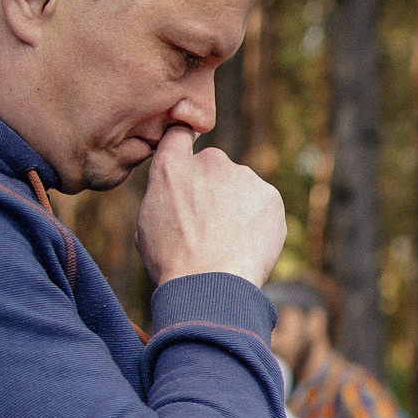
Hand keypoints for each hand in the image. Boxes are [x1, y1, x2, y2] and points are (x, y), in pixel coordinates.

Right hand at [135, 126, 284, 287]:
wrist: (211, 284)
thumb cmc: (172, 260)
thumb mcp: (148, 222)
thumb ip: (164, 194)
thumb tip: (176, 191)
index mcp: (172, 165)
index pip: (179, 133)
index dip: (184, 145)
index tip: (189, 161)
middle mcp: (210, 161)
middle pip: (213, 166)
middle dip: (212, 188)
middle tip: (208, 224)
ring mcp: (243, 176)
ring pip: (240, 186)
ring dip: (235, 205)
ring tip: (227, 240)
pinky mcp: (270, 195)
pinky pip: (262, 204)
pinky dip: (257, 220)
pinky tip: (245, 244)